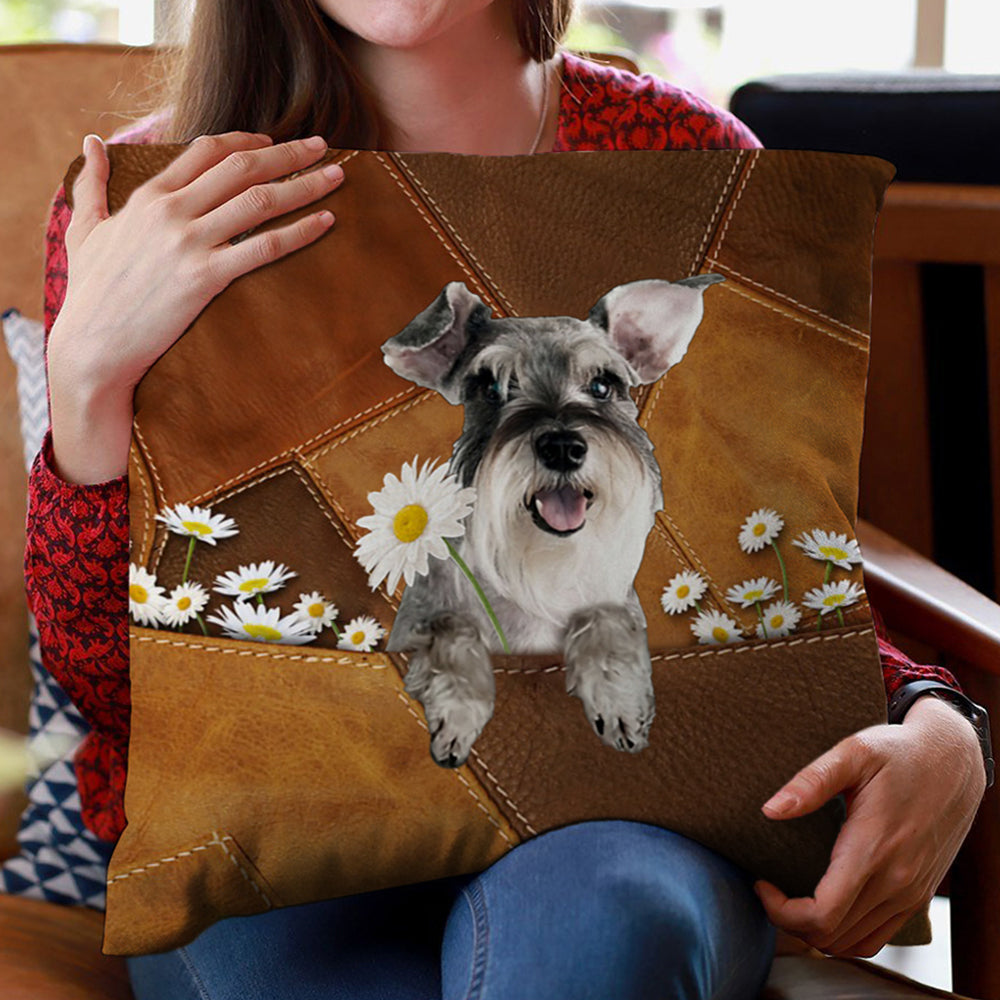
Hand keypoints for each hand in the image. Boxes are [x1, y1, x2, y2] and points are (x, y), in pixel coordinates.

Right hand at [51, 129, 344, 394]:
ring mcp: (190, 243)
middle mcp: (172, 211)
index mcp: (149, 196)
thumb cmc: (91, 291)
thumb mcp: (83, 230)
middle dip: (289, 153)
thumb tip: (91, 142)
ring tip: (337, 177)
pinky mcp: (206, 277)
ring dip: (305, 184)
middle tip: (323, 146)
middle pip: (242, 167)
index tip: (274, 142)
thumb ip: (91, 184)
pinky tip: (326, 222)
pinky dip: (300, 231)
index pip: (207, 150)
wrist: (93, 344)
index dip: (247, 141)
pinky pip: (264, 247)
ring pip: (260, 201)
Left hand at [753, 695, 986, 957]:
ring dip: (816, 932)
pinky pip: (877, 936)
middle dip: (789, 921)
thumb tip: (771, 810)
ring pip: (854, 943)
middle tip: (769, 888)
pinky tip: (825, 906)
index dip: (781, 911)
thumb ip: (811, 782)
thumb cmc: (899, 753)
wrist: (953, 762)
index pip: (822, 915)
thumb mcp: (853, 752)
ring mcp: (910, 893)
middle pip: (832, 936)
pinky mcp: (918, 895)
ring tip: (791, 898)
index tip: (761, 883)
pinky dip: (845, 934)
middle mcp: (896, 881)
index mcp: (873, 849)